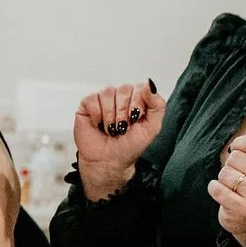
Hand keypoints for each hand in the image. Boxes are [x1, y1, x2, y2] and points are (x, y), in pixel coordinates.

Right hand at [72, 80, 165, 199]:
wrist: (109, 161)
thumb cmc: (130, 146)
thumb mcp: (152, 128)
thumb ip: (158, 105)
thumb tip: (150, 84)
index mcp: (137, 98)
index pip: (141, 87)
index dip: (137, 104)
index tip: (135, 120)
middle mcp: (120, 96)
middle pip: (123, 89)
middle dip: (123, 113)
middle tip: (122, 128)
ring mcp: (103, 99)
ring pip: (107, 93)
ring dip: (110, 116)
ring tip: (111, 129)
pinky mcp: (87, 105)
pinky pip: (92, 100)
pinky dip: (97, 116)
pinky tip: (99, 125)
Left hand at [208, 114, 245, 246]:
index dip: (239, 145)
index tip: (242, 153)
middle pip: (235, 157)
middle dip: (232, 166)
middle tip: (243, 177)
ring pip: (225, 173)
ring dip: (224, 179)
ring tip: (236, 188)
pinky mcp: (243, 209)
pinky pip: (216, 189)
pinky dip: (215, 189)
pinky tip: (225, 195)